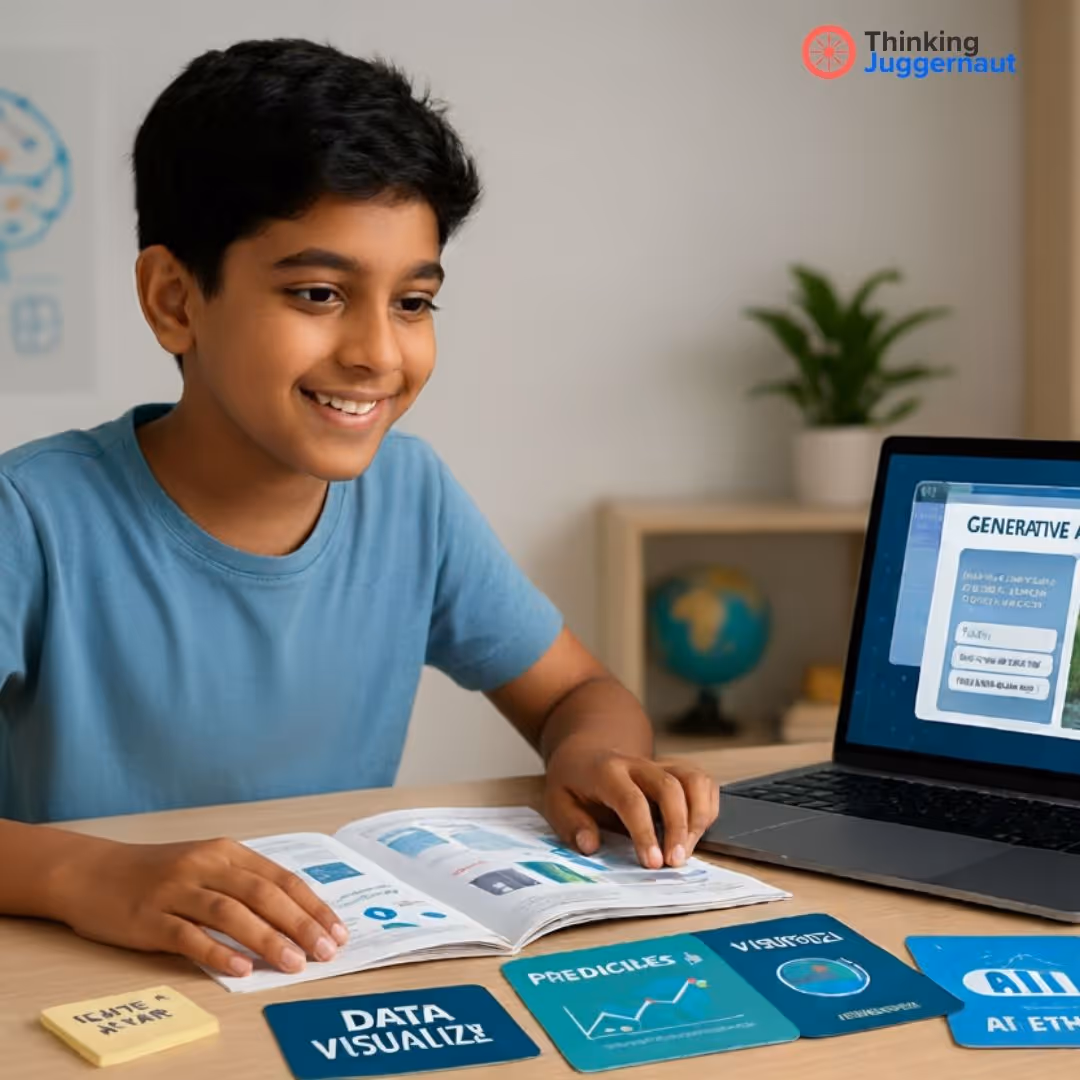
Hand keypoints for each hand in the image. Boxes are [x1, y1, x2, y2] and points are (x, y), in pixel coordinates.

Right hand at [51, 835, 348, 976]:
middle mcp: (205, 865)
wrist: (91, 872)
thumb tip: (293, 916)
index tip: (337, 930)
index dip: (311, 905)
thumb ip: (243, 884)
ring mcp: (176, 891)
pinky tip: (239, 968)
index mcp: (226, 852)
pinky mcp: (149, 918)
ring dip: (267, 939)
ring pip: (231, 914)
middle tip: (326, 951)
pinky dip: (217, 952)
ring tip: (294, 963)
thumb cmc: (158, 872)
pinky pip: (188, 935)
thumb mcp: (205, 864)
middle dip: (300, 923)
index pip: (280, 878)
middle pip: (262, 894)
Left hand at [542, 741, 719, 867]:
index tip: (653, 863)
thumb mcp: (556, 801)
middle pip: (670, 787)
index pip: (632, 800)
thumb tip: (590, 847)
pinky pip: (703, 782)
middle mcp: (638, 764)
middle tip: (676, 863)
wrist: (587, 750)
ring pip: (694, 779)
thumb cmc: (573, 781)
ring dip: (699, 817)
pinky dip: (707, 807)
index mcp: (606, 772)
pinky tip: (696, 832)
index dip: (645, 833)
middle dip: (678, 828)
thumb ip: (571, 825)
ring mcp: (661, 764)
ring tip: (688, 850)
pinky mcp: (676, 769)